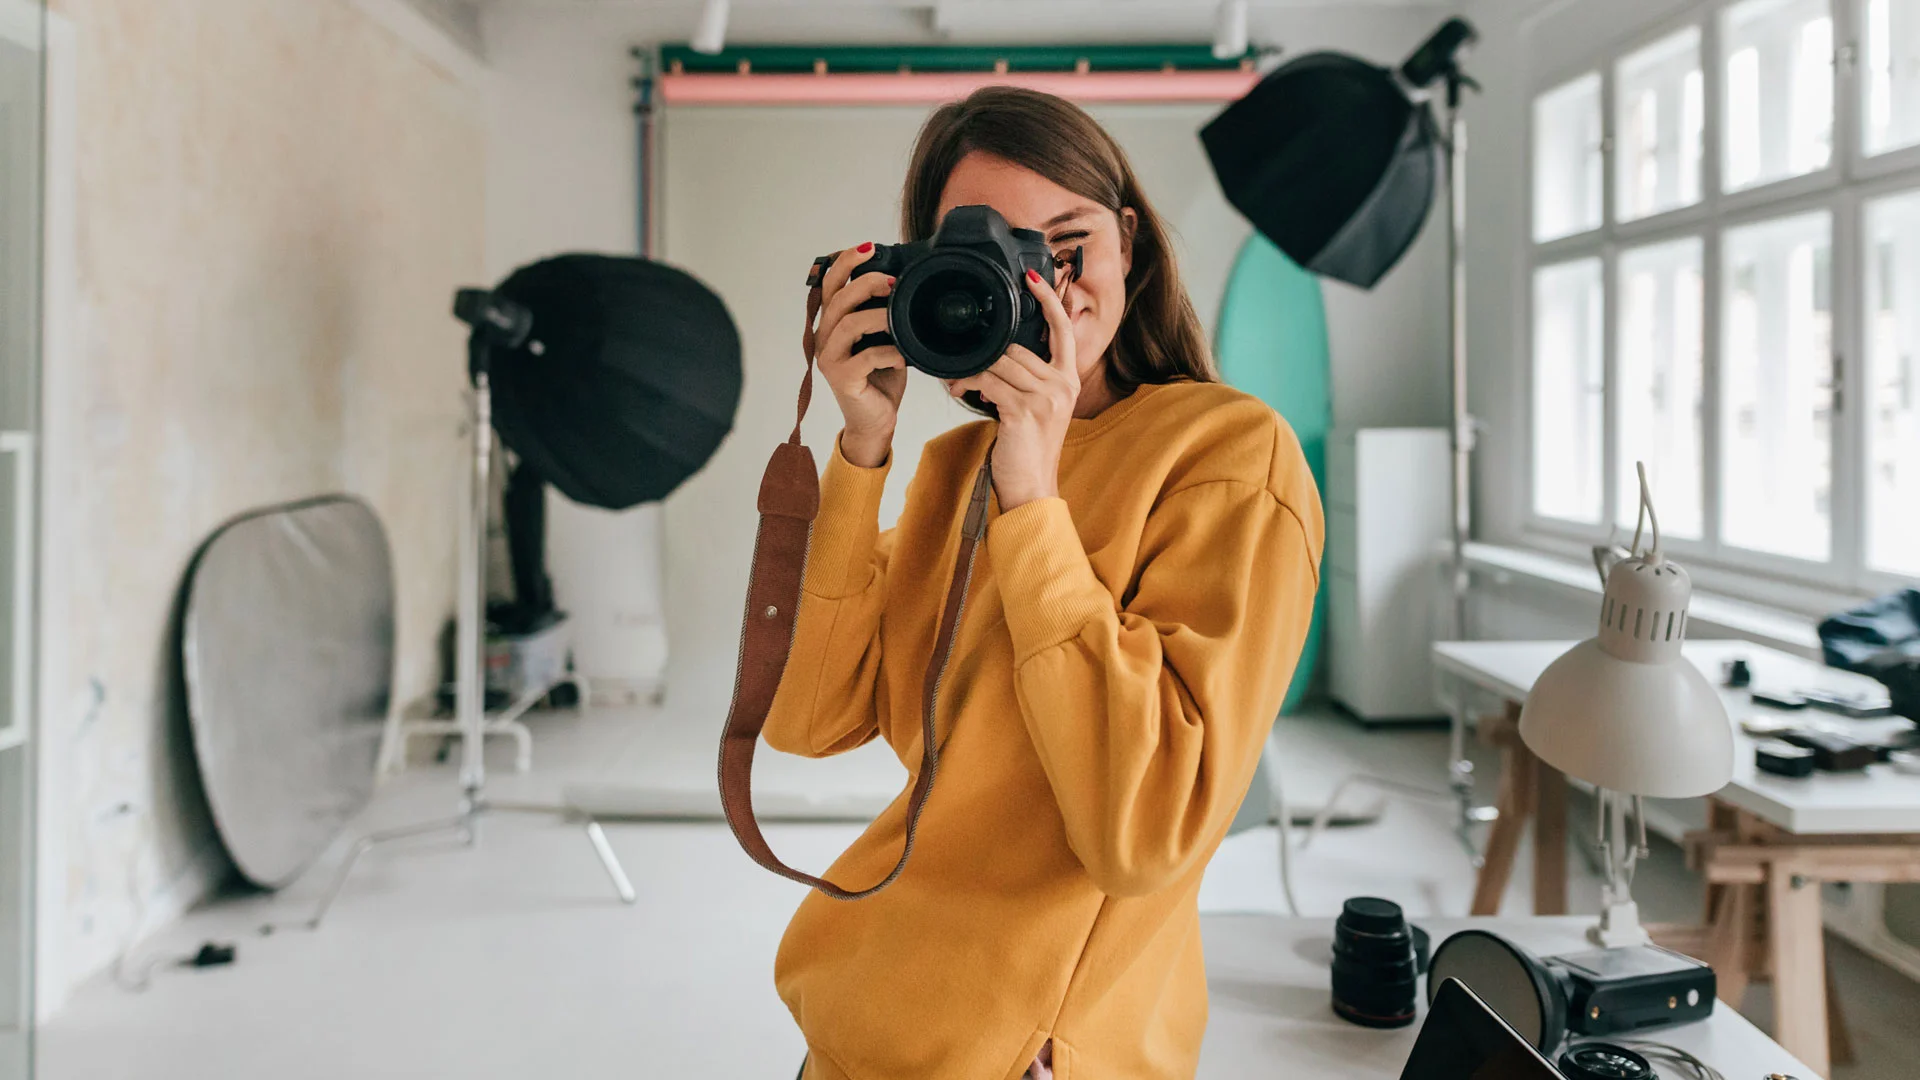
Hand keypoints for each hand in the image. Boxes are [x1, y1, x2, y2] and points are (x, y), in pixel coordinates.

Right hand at [812, 243, 904, 467]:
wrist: (876, 420)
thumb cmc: (880, 378)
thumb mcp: (884, 339)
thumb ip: (884, 314)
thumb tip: (904, 284)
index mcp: (832, 323)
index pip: (830, 283)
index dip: (847, 262)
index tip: (870, 248)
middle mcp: (825, 338)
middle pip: (837, 298)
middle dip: (866, 283)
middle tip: (892, 282)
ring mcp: (830, 359)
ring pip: (848, 324)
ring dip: (878, 316)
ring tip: (899, 317)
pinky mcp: (842, 379)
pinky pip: (864, 357)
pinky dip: (888, 352)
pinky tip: (903, 355)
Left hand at [944, 270, 1077, 509]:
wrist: (1031, 489)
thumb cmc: (1027, 450)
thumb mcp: (1035, 408)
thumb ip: (1026, 378)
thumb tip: (995, 355)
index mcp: (1068, 379)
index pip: (1063, 329)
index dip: (1049, 299)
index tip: (1032, 276)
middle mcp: (1062, 384)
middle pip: (1017, 346)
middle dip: (985, 353)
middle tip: (961, 365)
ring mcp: (1046, 397)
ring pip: (1000, 361)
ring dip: (971, 368)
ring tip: (957, 380)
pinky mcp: (1025, 410)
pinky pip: (988, 380)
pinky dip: (968, 382)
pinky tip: (959, 390)